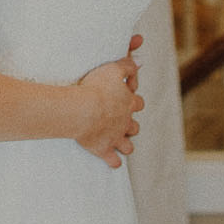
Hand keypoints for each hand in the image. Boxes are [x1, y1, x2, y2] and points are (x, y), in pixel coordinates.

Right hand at [71, 33, 144, 166]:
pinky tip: (113, 162)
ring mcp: (115, 137)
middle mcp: (125, 122)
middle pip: (134, 126)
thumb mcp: (112, 69)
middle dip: (130, 125)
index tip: (125, 97)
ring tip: (118, 141)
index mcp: (128, 103)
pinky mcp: (104, 149)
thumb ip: (127, 65)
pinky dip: (114, 162)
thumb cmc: (95, 87)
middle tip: (121, 122)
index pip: (137, 102)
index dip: (132, 100)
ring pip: (128, 145)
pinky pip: (113, 161)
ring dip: (125, 144)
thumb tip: (140, 61)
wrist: (83, 109)